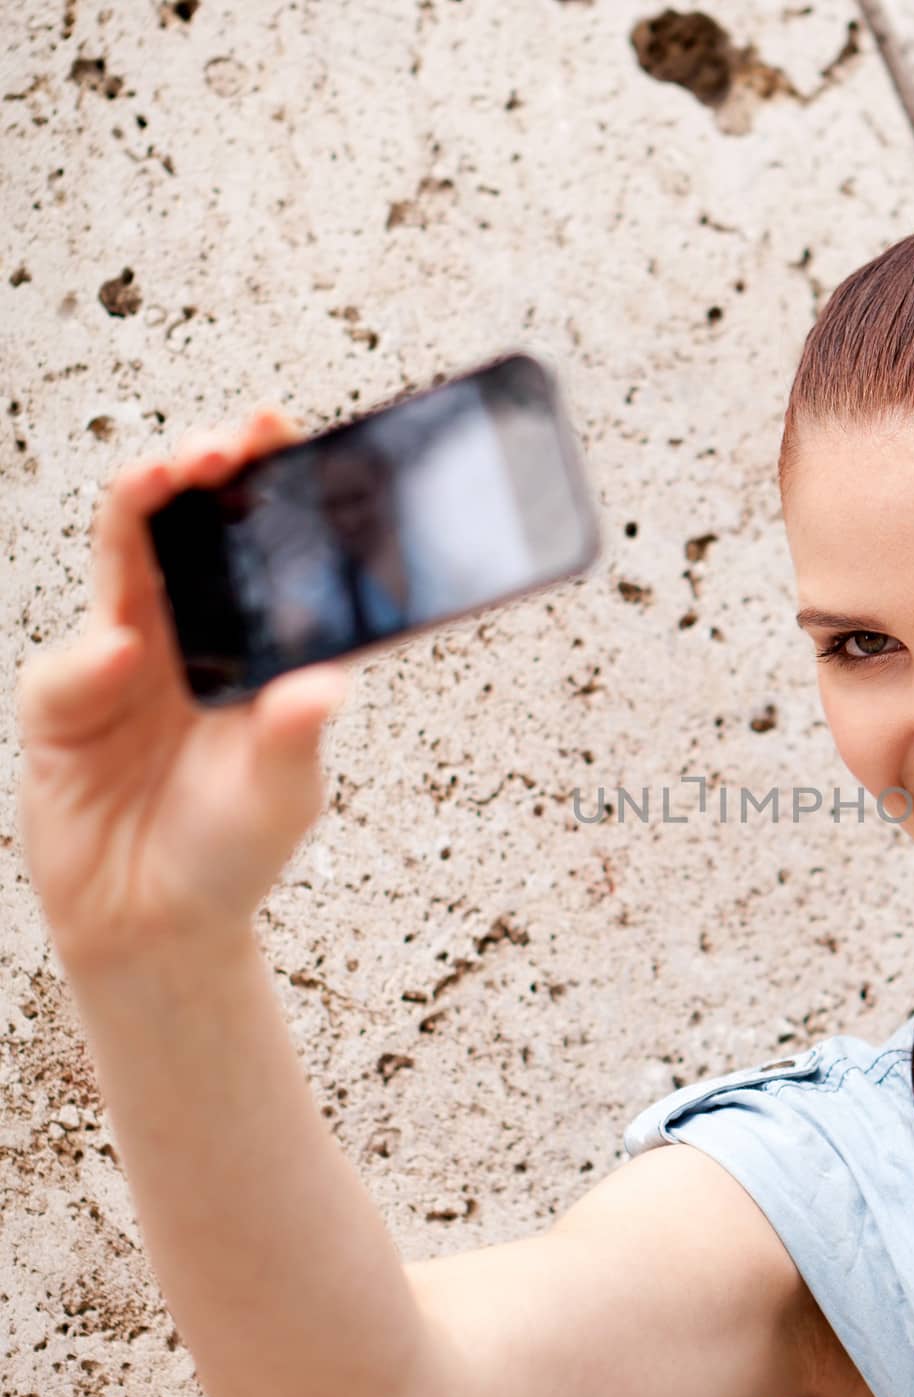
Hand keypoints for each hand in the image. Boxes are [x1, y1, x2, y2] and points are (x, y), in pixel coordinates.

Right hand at [16, 411, 349, 968]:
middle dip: (195, 473)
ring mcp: (121, 666)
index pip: (257, 546)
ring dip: (138, 513)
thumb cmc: (232, 852)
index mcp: (252, 647)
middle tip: (220, 446)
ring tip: (162, 479)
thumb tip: (326, 686)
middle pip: (183, 530)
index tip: (281, 433)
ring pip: (121, 565)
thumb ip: (295, 739)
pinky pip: (70, 670)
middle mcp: (188, 639)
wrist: (156, 925)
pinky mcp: (65, 708)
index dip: (263, 484)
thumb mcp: (284, 795)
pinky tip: (117, 658)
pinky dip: (91, 661)